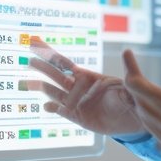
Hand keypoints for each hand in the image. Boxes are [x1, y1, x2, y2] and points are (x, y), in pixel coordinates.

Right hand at [26, 37, 143, 135]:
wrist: (133, 118)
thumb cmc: (132, 96)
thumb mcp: (131, 82)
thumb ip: (128, 70)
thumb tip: (127, 51)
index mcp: (87, 76)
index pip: (64, 62)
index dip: (49, 53)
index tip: (35, 43)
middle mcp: (78, 87)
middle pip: (55, 75)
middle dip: (42, 67)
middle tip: (28, 60)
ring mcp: (76, 102)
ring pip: (54, 93)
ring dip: (42, 87)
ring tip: (26, 83)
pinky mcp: (78, 117)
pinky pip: (62, 112)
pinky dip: (53, 109)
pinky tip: (45, 107)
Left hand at [122, 42, 160, 160]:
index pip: (140, 88)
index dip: (130, 71)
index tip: (128, 56)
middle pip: (140, 104)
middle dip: (135, 88)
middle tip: (136, 75)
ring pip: (146, 122)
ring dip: (144, 107)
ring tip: (147, 95)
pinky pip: (156, 138)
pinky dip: (155, 126)